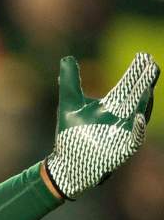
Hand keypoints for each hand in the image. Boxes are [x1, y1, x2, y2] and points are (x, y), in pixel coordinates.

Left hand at [44, 53, 158, 198]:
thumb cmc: (70, 134)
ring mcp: (123, 133)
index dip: (136, 71)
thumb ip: (69, 81)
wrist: (66, 163)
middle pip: (136, 97)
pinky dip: (137, 130)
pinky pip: (134, 140)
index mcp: (112, 106)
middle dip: (145, 82)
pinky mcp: (122, 150)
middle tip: (152, 64)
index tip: (143, 55)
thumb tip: (67, 58)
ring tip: (149, 88)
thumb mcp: (69, 104)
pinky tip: (137, 118)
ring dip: (144, 102)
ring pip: (140, 115)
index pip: (127, 85)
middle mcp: (122, 117)